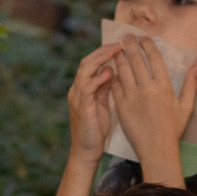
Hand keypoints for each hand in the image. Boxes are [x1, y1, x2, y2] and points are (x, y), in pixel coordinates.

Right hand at [66, 45, 119, 160]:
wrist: (86, 151)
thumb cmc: (96, 131)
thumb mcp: (103, 105)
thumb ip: (105, 88)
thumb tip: (113, 71)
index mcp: (82, 89)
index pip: (91, 64)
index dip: (103, 53)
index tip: (120, 46)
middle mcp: (77, 90)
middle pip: (86, 63)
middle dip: (102, 51)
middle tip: (119, 44)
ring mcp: (77, 98)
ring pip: (84, 71)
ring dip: (100, 59)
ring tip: (114, 52)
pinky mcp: (81, 107)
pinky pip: (87, 87)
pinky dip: (97, 78)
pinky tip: (109, 73)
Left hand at [108, 36, 196, 176]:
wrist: (156, 149)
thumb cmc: (173, 129)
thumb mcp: (186, 106)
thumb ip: (190, 84)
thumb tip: (195, 65)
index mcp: (164, 86)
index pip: (155, 58)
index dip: (148, 45)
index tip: (143, 37)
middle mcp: (147, 88)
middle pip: (136, 60)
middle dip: (130, 45)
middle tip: (125, 36)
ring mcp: (132, 97)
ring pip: (123, 70)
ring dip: (119, 57)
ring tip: (116, 49)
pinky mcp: (121, 105)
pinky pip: (115, 85)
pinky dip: (112, 75)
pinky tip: (111, 69)